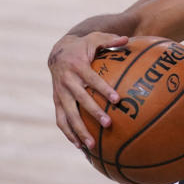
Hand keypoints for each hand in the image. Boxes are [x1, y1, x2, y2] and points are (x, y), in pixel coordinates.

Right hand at [48, 32, 127, 149]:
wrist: (58, 52)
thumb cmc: (83, 46)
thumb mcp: (96, 38)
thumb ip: (111, 39)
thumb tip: (127, 39)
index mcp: (77, 66)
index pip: (92, 80)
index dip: (104, 89)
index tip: (117, 100)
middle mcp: (67, 81)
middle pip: (81, 100)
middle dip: (94, 112)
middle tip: (108, 124)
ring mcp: (60, 93)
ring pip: (68, 115)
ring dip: (79, 130)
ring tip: (92, 145)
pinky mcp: (56, 101)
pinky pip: (60, 120)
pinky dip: (68, 133)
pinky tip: (79, 145)